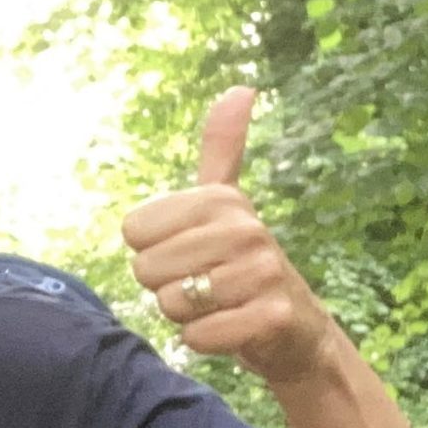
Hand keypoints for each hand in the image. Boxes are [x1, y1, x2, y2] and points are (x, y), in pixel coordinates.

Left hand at [121, 88, 339, 389]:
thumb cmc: (244, 263)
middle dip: (167, 287)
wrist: (295, 328)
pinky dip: (204, 340)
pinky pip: (197, 335)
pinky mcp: (270, 317)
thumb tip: (242, 87)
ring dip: (187, 315)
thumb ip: (223, 148)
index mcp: (222, 199)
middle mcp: (246, 228)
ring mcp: (263, 272)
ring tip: (219, 305)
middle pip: (147, 269)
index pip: (133, 231)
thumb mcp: (228, 202)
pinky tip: (228, 328)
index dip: (152, 252)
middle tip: (204, 285)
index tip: (189, 253)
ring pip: (172, 304)